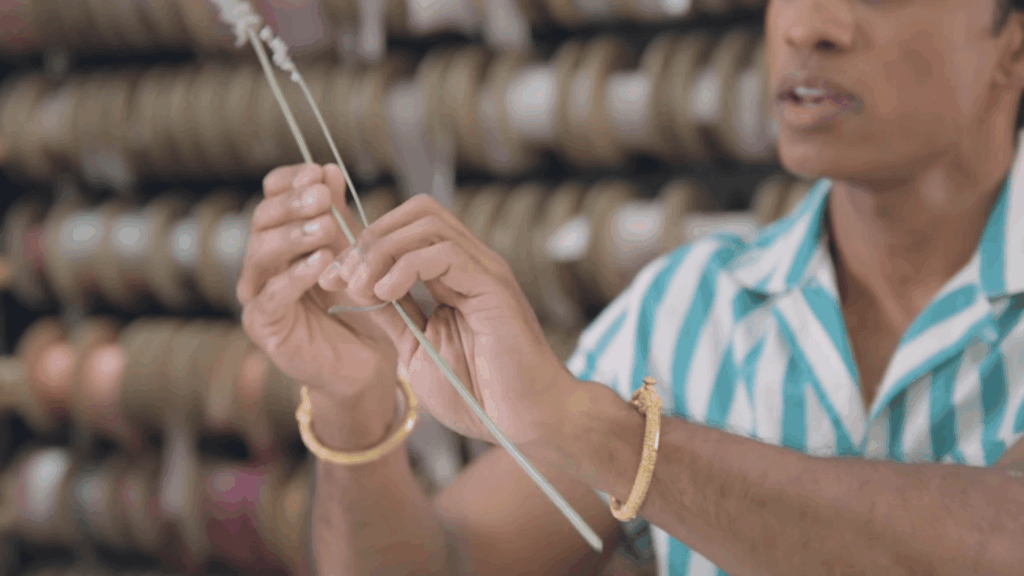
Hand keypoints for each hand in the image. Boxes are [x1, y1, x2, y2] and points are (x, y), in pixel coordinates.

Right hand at [237, 164, 413, 401]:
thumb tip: (327, 170)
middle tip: (321, 197)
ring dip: (293, 236)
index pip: (271, 197)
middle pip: (262, 221)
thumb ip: (337, 215)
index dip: (290, 182)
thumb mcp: (352, 252)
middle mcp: (262, 262)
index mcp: (280, 236)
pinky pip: (272, 295)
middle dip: (292, 205)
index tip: (317, 173)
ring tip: (325, 227)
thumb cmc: (359, 303)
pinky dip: (296, 275)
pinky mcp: (264, 325)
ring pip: (260, 254)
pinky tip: (321, 261)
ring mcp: (257, 294)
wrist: (366, 359)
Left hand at [317, 194, 574, 445]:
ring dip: (382, 249)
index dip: (364, 245)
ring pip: (428, 223)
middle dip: (369, 238)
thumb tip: (353, 286)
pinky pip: (445, 252)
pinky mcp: (494, 286)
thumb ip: (391, 314)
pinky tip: (385, 292)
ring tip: (361, 286)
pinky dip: (405, 265)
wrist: (523, 423)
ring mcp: (485, 271)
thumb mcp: (416, 348)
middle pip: (417, 212)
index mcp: (454, 276)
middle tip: (340, 277)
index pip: (407, 230)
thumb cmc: (479, 394)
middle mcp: (472, 264)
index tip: (330, 279)